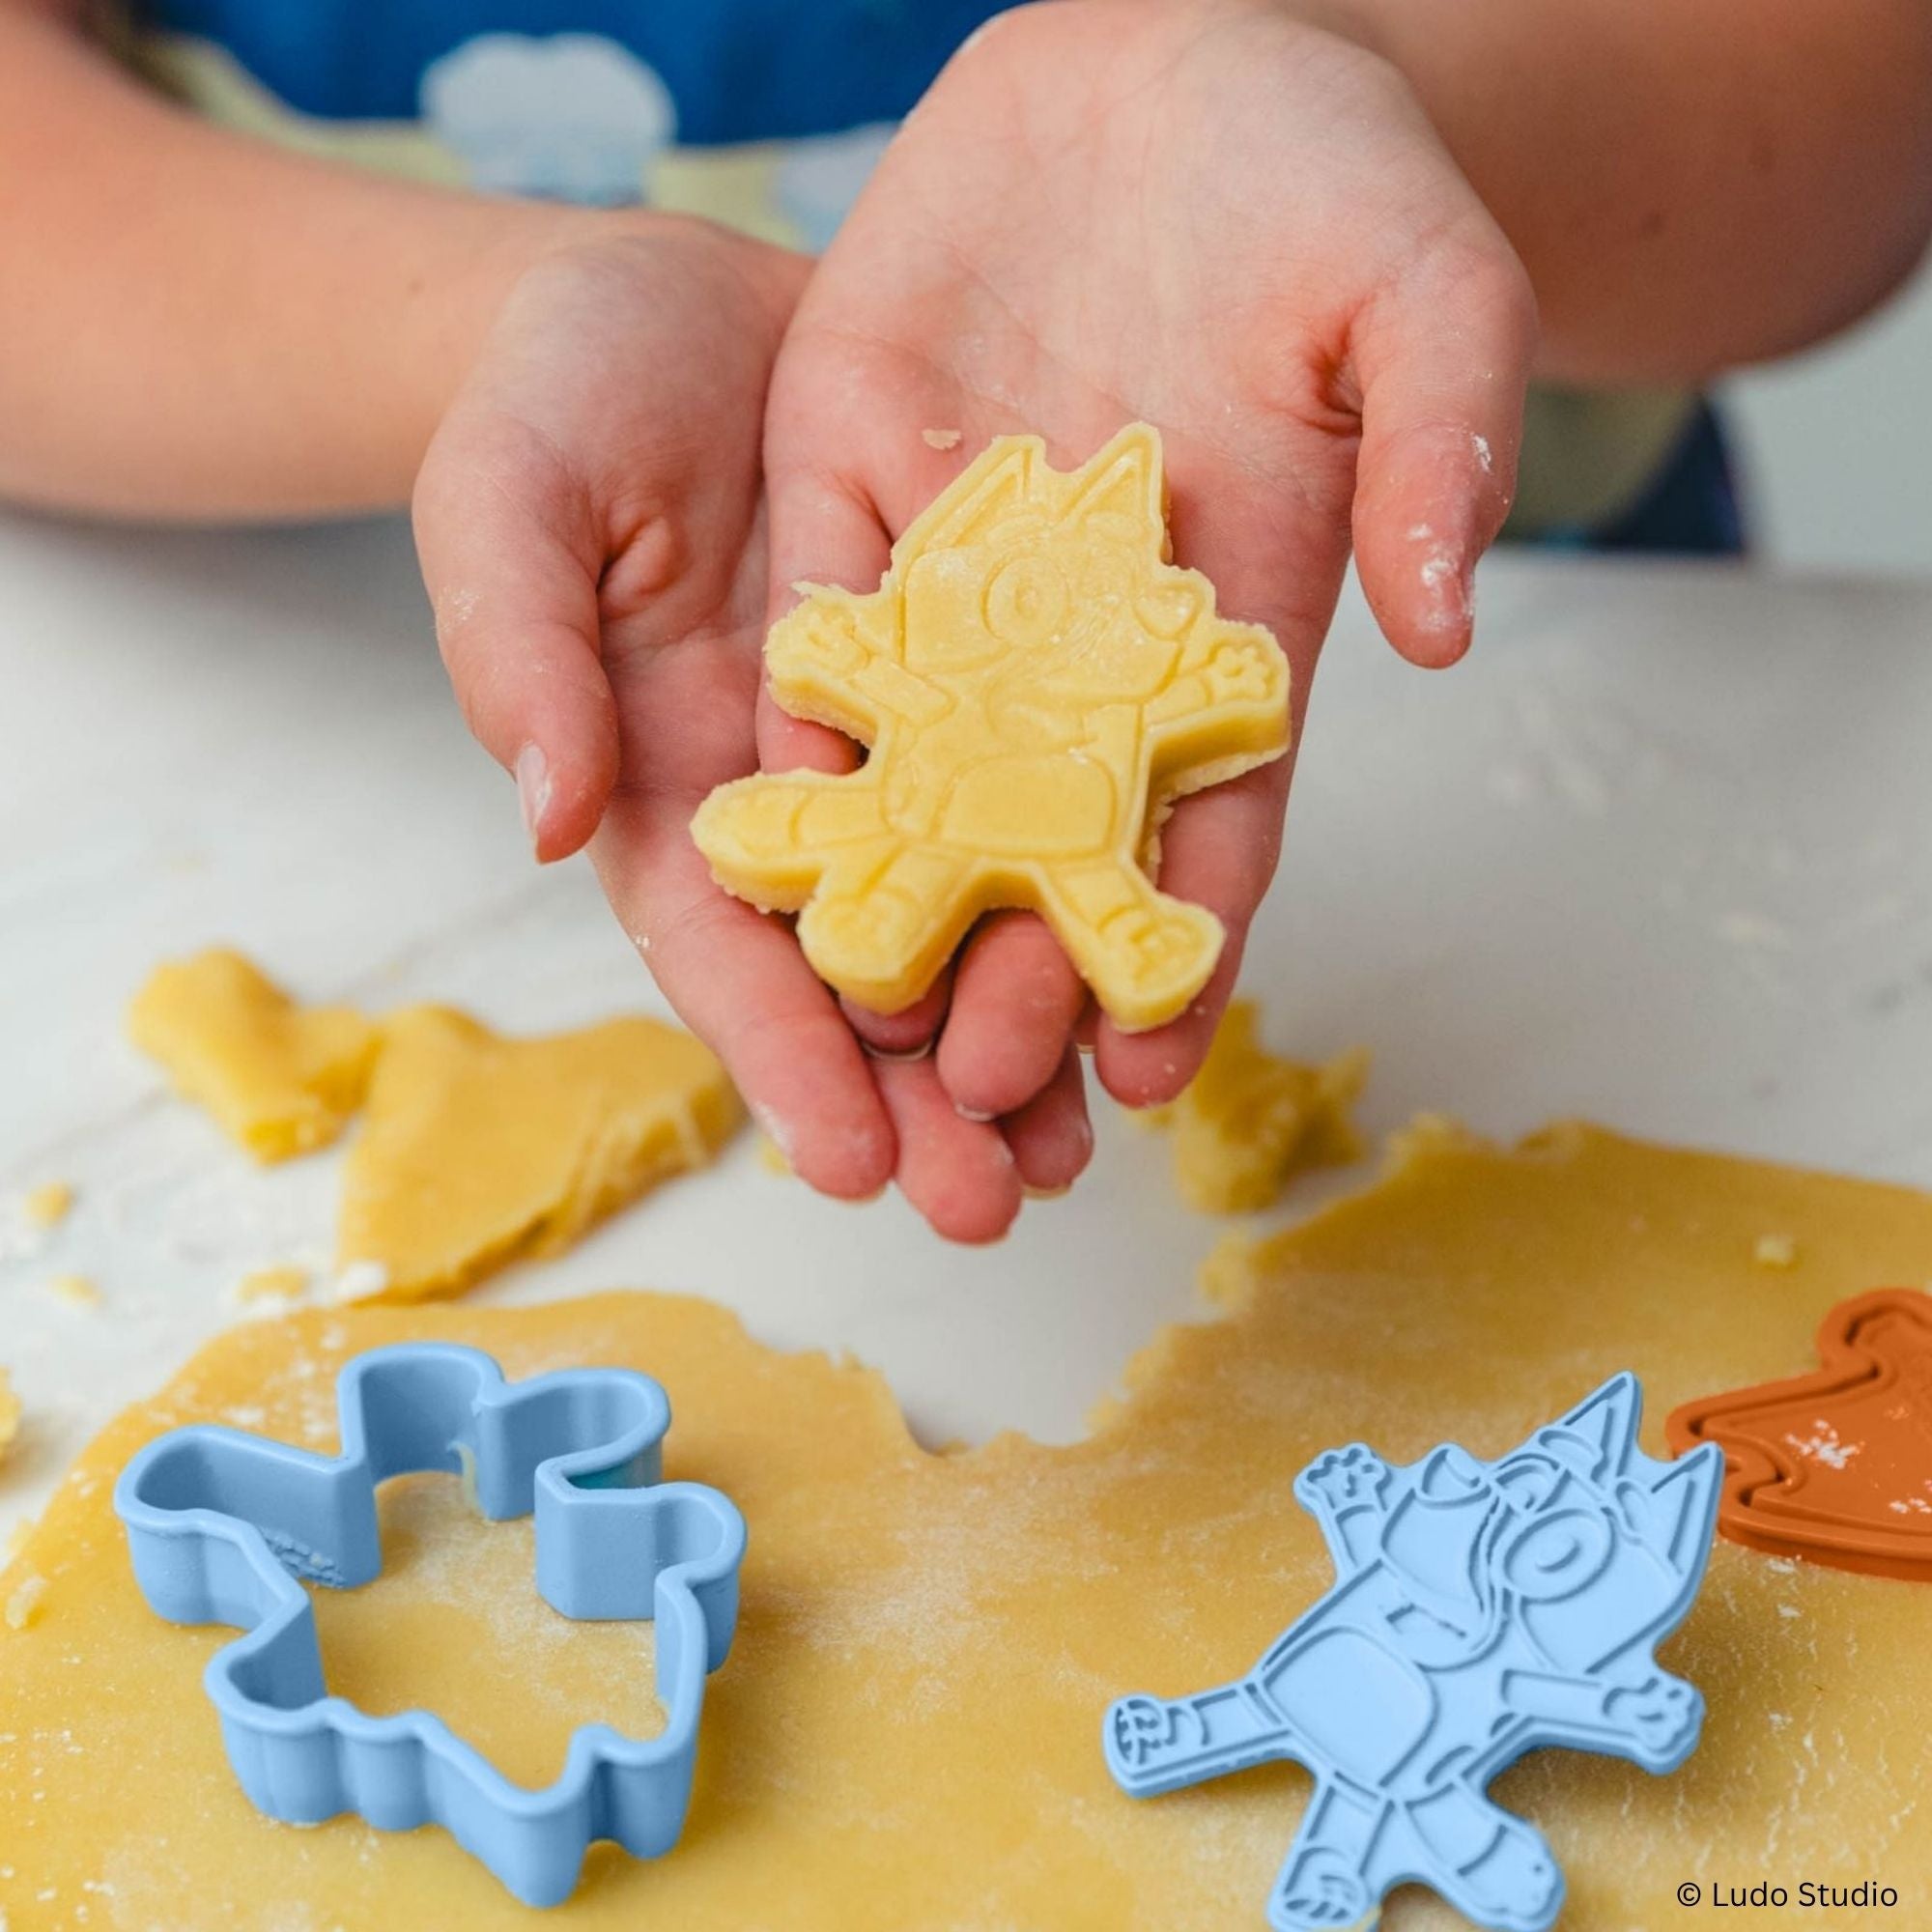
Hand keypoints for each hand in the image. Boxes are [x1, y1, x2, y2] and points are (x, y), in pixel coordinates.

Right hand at [413, 216, 1086, 1239]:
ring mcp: (898, 738)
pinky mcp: (987, 666)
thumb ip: (518, 650)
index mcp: (671, 780)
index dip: (785, 1057)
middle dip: (922, 1092)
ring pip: (967, 906)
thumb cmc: (562, 392)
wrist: (683, 295)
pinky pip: (1050, 779)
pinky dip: (1093, 872)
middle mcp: (795, 789)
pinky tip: (1151, 956)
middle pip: (858, 968)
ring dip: (1023, 1024)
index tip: (856, 1163)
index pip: (724, 948)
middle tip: (998, 1201)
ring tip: (1086, 1138)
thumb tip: (551, 817)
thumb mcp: (507, 496)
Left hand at [763, 0, 1534, 1132]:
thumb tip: (1444, 624)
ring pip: (918, 756)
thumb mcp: (1425, 290)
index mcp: (1232, 616)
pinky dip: (791, 725)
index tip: (1144, 1065)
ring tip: (850, 1023)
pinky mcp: (856, 474)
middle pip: (1052, 824)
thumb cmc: (1334, 178)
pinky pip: (816, 618)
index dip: (1184, 940)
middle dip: (1019, 958)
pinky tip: (756, 836)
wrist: (1181, 54)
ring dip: (889, 889)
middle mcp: (1089, 622)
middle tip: (977, 1092)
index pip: (1213, 812)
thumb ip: (1445, 444)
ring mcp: (965, 557)